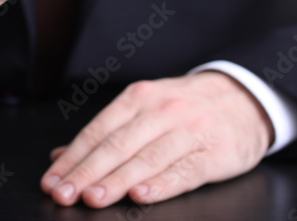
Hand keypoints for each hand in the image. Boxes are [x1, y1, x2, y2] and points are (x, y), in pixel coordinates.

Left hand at [41, 72, 273, 207]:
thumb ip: (105, 133)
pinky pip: (183, 171)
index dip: (73, 157)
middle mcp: (162, 110)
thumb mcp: (145, 108)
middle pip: (118, 145)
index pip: (98, 130)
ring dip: (117, 181)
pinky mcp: (214, 153)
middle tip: (64, 194)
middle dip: (87, 172)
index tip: (52, 180)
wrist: (244, 100)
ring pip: (147, 159)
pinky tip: (140, 196)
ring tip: (94, 198)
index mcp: (139, 98)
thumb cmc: (186, 108)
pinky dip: (160, 185)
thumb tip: (60, 156)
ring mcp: (189, 131)